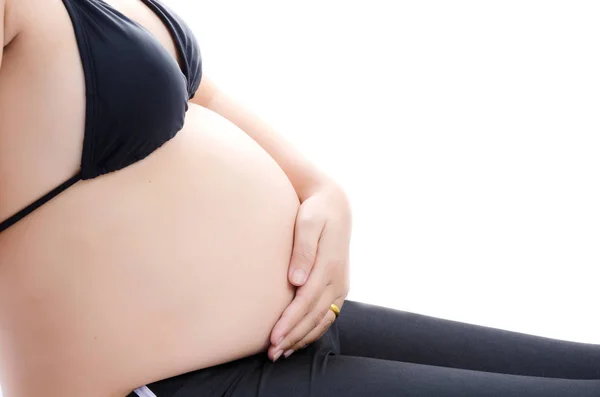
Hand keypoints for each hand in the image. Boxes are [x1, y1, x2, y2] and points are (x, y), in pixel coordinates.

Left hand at [268, 180, 350, 360]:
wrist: (335, 205)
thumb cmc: (315, 211)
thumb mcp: (308, 222)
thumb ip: (303, 249)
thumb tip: (296, 280)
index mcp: (330, 265)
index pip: (307, 301)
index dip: (290, 322)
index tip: (273, 338)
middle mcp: (338, 279)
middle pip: (314, 316)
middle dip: (293, 337)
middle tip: (271, 354)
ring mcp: (341, 285)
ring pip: (322, 320)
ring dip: (302, 338)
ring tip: (280, 353)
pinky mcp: (339, 287)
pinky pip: (328, 315)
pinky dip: (313, 331)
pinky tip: (298, 340)